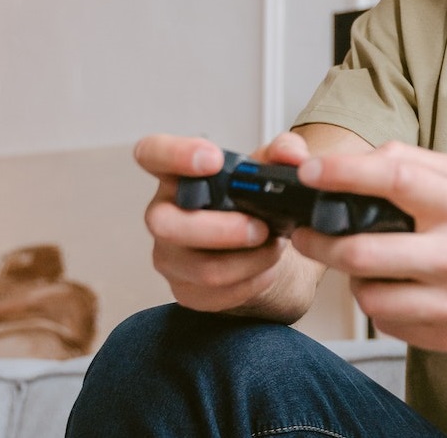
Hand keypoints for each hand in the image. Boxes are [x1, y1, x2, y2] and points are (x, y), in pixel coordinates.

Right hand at [135, 133, 320, 317]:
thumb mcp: (271, 169)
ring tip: (274, 247)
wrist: (265, 247)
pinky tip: (267, 270)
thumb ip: (284, 152)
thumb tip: (293, 157)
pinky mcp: (185, 290)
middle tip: (261, 228)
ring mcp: (170, 255)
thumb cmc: (255, 202)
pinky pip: (215, 295)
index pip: (153, 154)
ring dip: (249, 260)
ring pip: (201, 268)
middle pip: (165, 223)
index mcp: (180, 174)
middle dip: (221, 229)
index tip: (213, 160)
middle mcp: (165, 213)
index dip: (174, 154)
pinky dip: (251, 283)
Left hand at [289, 141, 446, 351]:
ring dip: (354, 279)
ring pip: (369, 296)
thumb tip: (354, 164)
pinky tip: (397, 289)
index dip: (344, 174)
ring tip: (366, 264)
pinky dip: (381, 304)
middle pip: (364, 252)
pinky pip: (389, 324)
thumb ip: (412, 162)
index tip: (311, 173)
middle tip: (307, 233)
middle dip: (321, 242)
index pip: (395, 179)